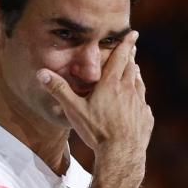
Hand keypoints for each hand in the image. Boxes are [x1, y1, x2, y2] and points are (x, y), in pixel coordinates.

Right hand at [37, 31, 152, 166]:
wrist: (121, 154)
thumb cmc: (96, 131)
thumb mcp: (74, 110)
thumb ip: (59, 90)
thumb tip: (40, 73)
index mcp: (112, 84)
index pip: (120, 57)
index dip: (126, 44)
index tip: (132, 33)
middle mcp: (129, 91)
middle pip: (131, 68)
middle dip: (131, 56)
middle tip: (132, 48)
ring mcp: (140, 105)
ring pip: (139, 84)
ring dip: (136, 75)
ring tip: (135, 70)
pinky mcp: (146, 119)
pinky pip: (144, 105)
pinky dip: (141, 99)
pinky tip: (139, 102)